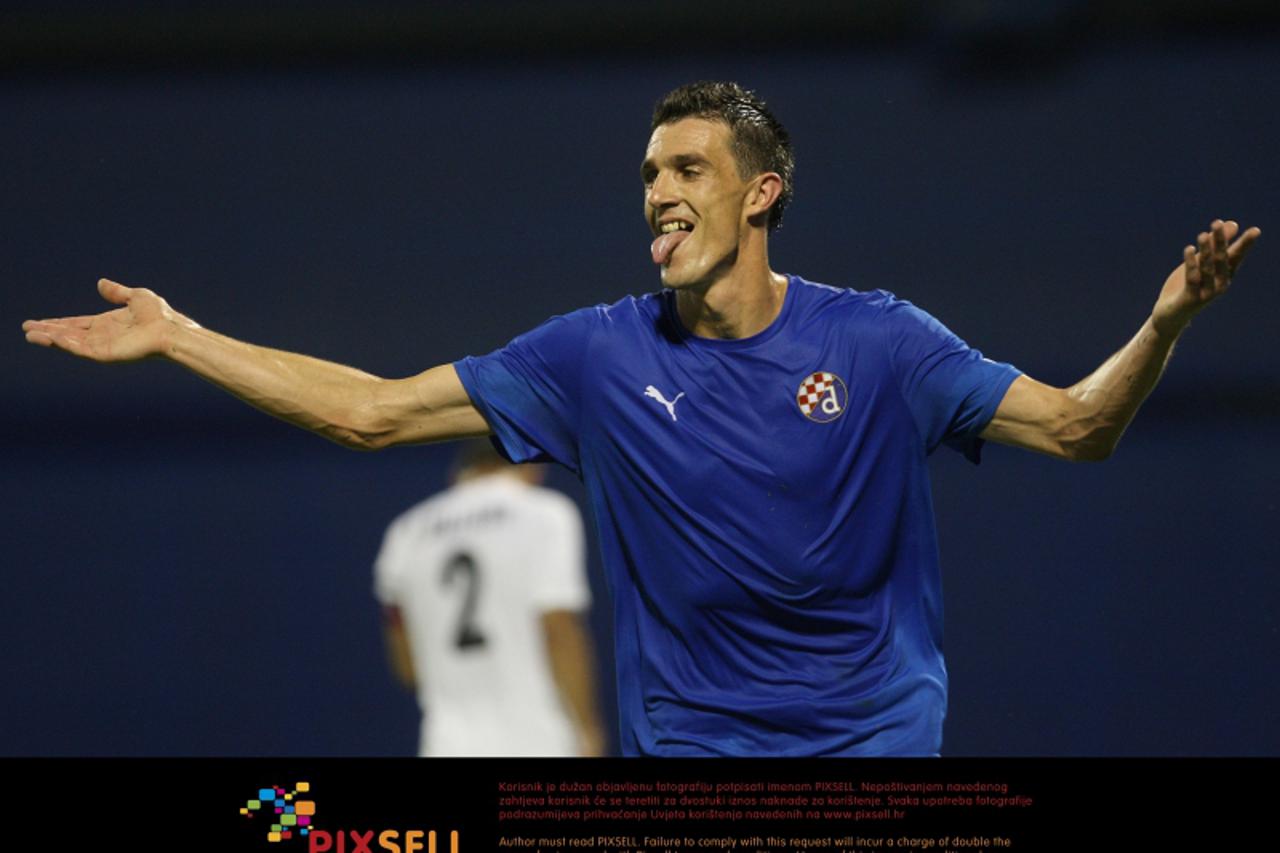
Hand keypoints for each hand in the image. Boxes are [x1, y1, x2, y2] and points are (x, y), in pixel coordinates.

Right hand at [22, 278, 191, 361]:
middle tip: (27, 328)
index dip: (58, 323)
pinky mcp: (106, 354)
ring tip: (30, 334)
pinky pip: (80, 348)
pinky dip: (65, 343)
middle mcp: (103, 336)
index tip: (40, 321)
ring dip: (50, 338)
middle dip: (48, 330)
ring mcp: (103, 346)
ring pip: (70, 342)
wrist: (170, 329)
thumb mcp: (135, 297)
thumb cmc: (159, 315)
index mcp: (108, 323)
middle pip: (69, 333)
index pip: (77, 324)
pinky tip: (50, 337)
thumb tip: (100, 283)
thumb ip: (116, 292)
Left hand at [1152, 219, 1259, 337]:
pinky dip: (1191, 264)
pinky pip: (1192, 279)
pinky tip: (1189, 249)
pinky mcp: (1191, 299)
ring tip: (1202, 234)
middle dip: (1220, 241)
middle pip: (1222, 260)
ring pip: (1207, 269)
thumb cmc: (1187, 286)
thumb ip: (1214, 245)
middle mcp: (1220, 284)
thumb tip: (1232, 223)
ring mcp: (1207, 293)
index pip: (1236, 256)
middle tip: (1217, 223)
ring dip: (1205, 251)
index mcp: (1225, 275)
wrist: (1170, 315)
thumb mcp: (1201, 263)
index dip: (1245, 244)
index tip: (1255, 230)